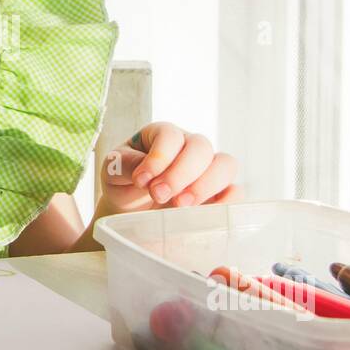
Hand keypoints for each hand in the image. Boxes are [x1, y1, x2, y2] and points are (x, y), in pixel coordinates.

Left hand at [97, 122, 242, 214]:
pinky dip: (226, 202)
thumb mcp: (113, 171)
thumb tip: (143, 173)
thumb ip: (124, 166)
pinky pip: (236, 191)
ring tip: (179, 207)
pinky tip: (202, 214)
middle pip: (201, 147)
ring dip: (204, 186)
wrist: (131, 211)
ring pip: (225, 164)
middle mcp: (189, 146)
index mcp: (162, 134)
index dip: (159, 158)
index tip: (141, 181)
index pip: (170, 135)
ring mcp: (208, 168)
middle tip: (158, 196)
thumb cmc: (123, 184)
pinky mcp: (218, 192)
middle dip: (180, 174)